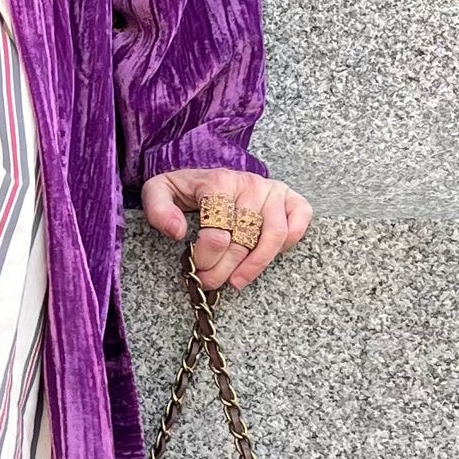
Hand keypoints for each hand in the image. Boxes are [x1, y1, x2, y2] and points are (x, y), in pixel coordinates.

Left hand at [142, 165, 311, 292]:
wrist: (209, 175)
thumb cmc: (187, 189)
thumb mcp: (160, 192)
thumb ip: (159, 209)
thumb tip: (177, 231)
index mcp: (219, 181)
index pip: (217, 229)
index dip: (206, 256)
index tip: (197, 269)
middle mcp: (250, 184)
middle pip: (243, 237)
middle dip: (224, 268)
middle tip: (210, 282)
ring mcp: (273, 190)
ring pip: (274, 235)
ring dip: (255, 265)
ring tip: (237, 281)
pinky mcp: (290, 198)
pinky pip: (299, 221)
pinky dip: (288, 243)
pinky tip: (267, 257)